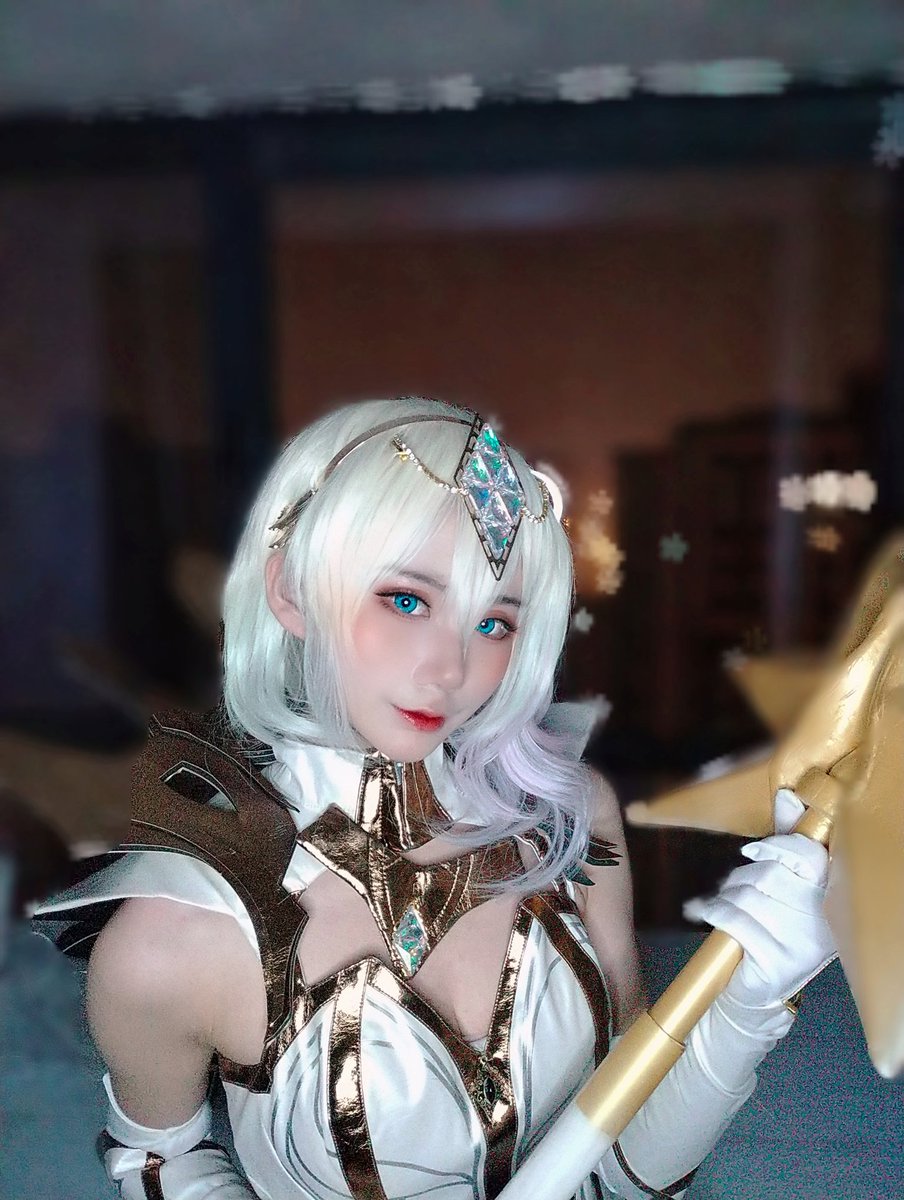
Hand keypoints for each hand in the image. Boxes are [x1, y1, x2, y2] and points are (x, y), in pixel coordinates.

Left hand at [683, 790, 836, 1007]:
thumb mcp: (782, 884)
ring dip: (724, 896)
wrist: (757, 989)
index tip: (753, 848)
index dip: (780, 846)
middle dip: (740, 876)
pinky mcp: (776, 963)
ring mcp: (801, 945)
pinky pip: (734, 921)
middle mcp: (821, 922)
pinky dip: (712, 912)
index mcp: (828, 898)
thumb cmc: (770, 927)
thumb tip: (788, 796)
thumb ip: (787, 840)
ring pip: (747, 896)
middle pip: (770, 874)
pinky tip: (705, 913)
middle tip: (730, 886)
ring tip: (720, 906)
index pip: (810, 858)